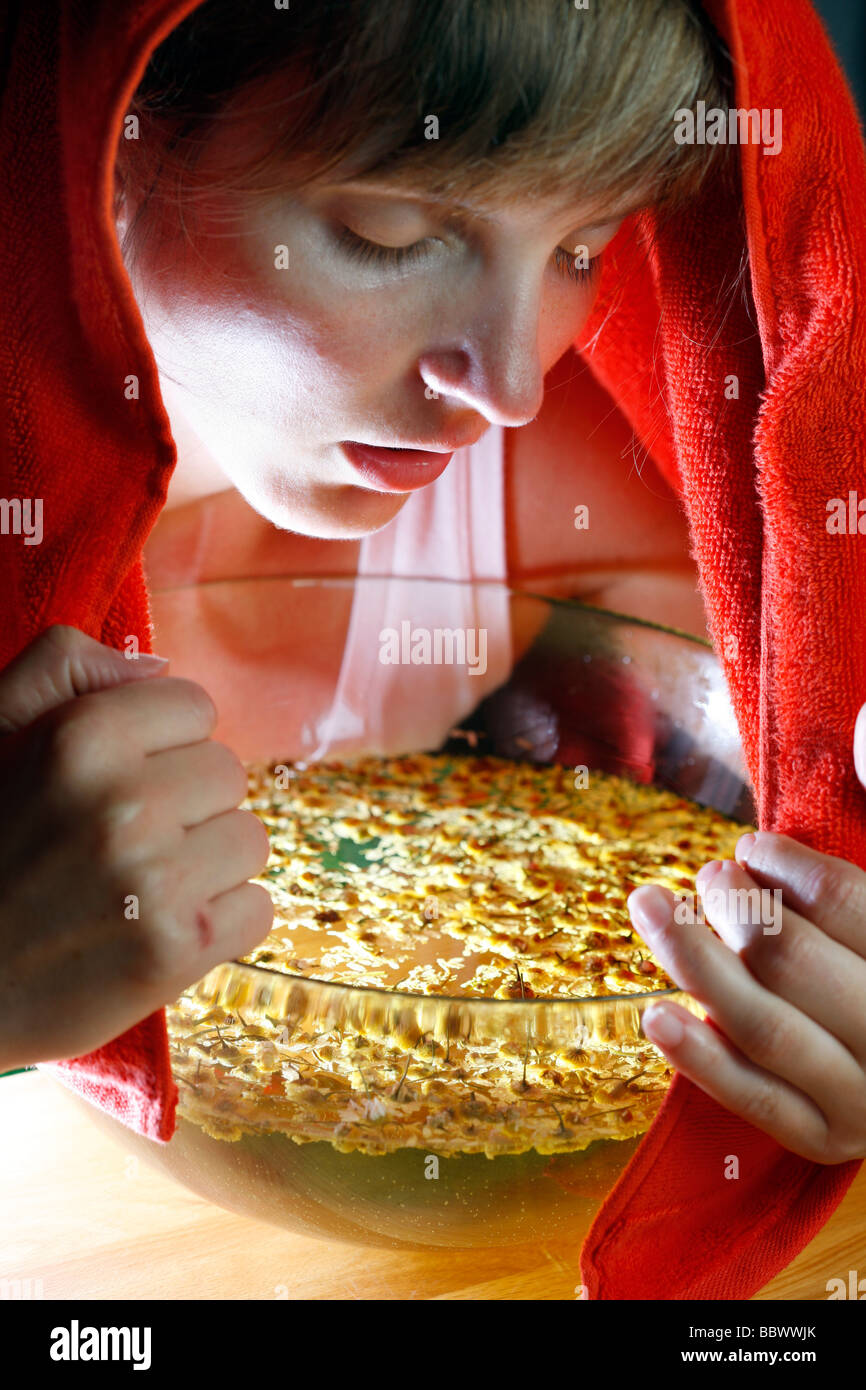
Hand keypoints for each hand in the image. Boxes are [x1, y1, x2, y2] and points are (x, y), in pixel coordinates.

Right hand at [0, 625, 271, 1071]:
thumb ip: (59, 669)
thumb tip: (157, 665)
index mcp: (80, 737)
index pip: (196, 707)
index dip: (161, 742)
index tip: (119, 779)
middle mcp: (125, 803)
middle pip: (228, 773)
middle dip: (186, 801)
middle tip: (122, 840)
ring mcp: (156, 880)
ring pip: (249, 839)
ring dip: (207, 862)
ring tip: (139, 885)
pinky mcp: (177, 951)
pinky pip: (258, 909)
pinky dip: (221, 923)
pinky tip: (159, 928)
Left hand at [627, 702, 865, 1163]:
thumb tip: (862, 730)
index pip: (853, 908)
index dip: (789, 871)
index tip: (749, 847)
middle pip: (793, 962)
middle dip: (733, 908)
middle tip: (707, 876)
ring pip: (764, 1026)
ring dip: (694, 959)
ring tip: (653, 908)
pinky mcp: (826, 1142)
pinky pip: (757, 1102)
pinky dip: (701, 1059)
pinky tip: (656, 1013)